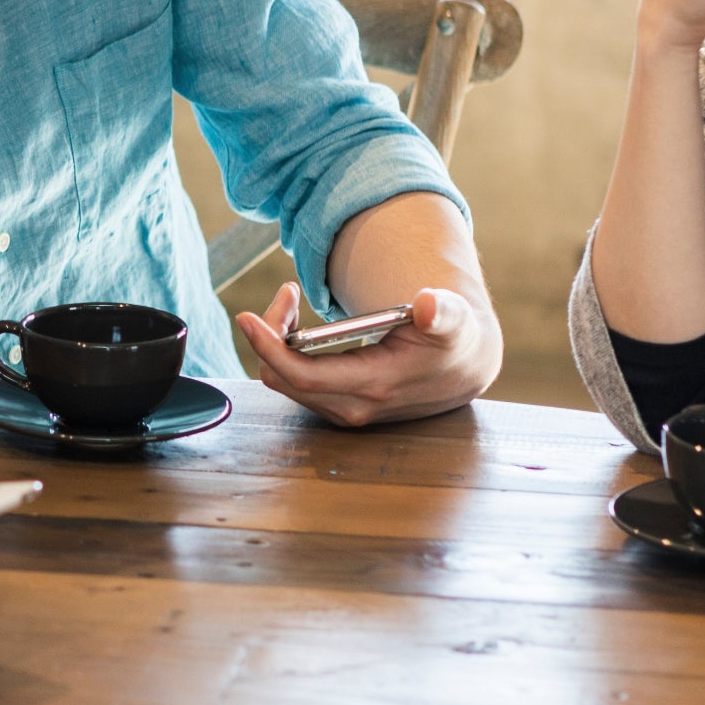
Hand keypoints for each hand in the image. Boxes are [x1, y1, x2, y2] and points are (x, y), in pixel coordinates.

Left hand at [237, 283, 497, 427]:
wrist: (458, 371)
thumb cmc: (451, 340)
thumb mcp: (454, 321)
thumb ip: (444, 314)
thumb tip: (430, 305)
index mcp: (375, 385)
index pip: (304, 376)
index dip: (270, 349)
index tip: (246, 318)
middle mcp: (351, 407)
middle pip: (282, 377)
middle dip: (270, 333)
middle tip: (287, 293)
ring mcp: (341, 411)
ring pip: (282, 379)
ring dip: (275, 340)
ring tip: (291, 300)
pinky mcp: (335, 405)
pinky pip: (292, 381)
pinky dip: (283, 351)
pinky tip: (296, 325)